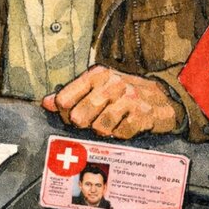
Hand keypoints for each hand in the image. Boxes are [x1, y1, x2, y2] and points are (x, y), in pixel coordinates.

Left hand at [42, 65, 183, 138]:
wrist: (162, 98)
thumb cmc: (123, 94)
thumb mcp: (97, 87)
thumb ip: (70, 94)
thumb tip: (46, 103)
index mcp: (96, 74)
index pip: (64, 99)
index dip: (64, 114)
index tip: (72, 117)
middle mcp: (111, 82)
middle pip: (79, 116)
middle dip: (84, 125)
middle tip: (93, 122)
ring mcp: (128, 97)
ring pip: (99, 127)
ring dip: (103, 130)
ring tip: (111, 123)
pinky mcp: (142, 114)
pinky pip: (119, 134)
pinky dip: (120, 134)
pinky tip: (125, 125)